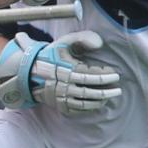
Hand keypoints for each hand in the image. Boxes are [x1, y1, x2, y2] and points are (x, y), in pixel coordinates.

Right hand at [0, 30, 121, 114]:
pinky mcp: (59, 104)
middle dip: (105, 91)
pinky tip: (97, 104)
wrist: (29, 72)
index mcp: (67, 70)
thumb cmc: (51, 56)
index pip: (91, 75)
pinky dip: (88, 108)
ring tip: (109, 97)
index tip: (114, 74)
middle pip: (90, 91)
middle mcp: (65, 86)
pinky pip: (76, 109)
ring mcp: (61, 97)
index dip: (104, 76)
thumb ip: (83, 39)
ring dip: (99, 101)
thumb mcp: (64, 42)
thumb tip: (100, 45)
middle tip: (118, 90)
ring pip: (84, 102)